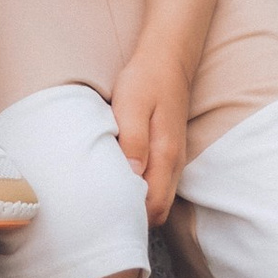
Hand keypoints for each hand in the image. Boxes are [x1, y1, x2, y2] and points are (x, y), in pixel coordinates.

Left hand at [110, 41, 190, 227]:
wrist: (167, 59)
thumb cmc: (146, 80)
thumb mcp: (132, 105)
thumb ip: (133, 140)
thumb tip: (132, 175)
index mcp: (166, 155)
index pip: (155, 206)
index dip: (133, 218)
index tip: (107, 218)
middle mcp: (174, 163)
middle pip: (159, 209)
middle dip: (135, 217)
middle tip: (103, 214)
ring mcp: (174, 159)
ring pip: (160, 198)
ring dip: (139, 204)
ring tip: (109, 200)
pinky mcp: (169, 152)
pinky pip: (159, 184)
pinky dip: (143, 190)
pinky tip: (122, 180)